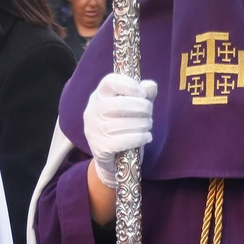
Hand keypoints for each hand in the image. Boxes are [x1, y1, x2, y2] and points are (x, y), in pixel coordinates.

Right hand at [84, 73, 157, 189]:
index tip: (143, 94)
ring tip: (148, 126)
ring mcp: (94, 130)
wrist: (111, 161)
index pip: (110, 82)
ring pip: (124, 123)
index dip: (129, 85)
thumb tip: (151, 86)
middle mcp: (93, 111)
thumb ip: (143, 96)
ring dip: (143, 124)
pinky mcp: (100, 147)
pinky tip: (147, 137)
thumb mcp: (133, 110)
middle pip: (120, 103)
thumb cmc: (122, 129)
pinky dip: (140, 138)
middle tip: (150, 113)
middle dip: (141, 107)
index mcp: (98, 96)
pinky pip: (124, 140)